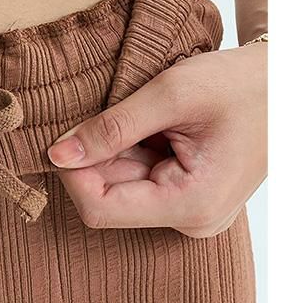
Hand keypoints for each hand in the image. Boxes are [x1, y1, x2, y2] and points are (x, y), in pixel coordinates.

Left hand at [47, 43, 266, 236]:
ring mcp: (189, 209)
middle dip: (95, 157)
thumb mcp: (172, 95)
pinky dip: (130, 150)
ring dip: (114, 150)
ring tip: (137, 114)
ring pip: (121, 185)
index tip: (62, 138)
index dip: (72, 175)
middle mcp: (190, 218)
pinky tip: (147, 125)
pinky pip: (140, 178)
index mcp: (191, 204)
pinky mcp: (187, 195)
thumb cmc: (245, 84)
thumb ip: (111, 128)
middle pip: (109, 197)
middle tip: (102, 113)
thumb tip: (57, 154)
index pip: (100, 209)